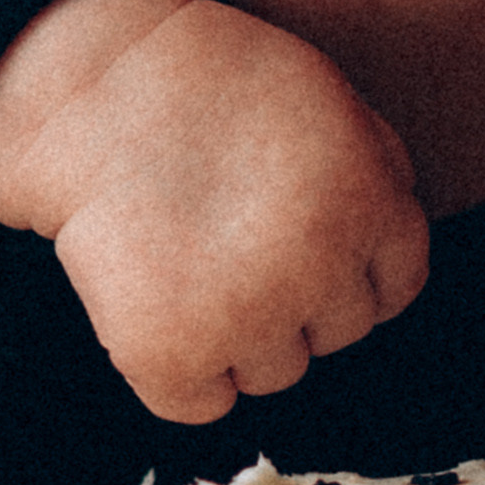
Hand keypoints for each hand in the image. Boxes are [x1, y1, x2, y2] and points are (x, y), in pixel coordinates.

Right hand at [0, 0, 429, 420]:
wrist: (89, 86)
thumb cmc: (206, 81)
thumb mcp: (330, 98)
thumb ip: (378, 174)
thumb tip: (387, 254)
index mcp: (370, 204)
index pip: (396, 287)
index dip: (349, 273)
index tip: (308, 255)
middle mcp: (321, 268)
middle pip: (336, 334)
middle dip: (295, 299)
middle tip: (231, 243)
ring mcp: (248, 315)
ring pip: (272, 373)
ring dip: (237, 336)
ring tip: (188, 263)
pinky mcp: (171, 349)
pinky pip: (200, 403)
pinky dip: (176, 372)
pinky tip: (152, 305)